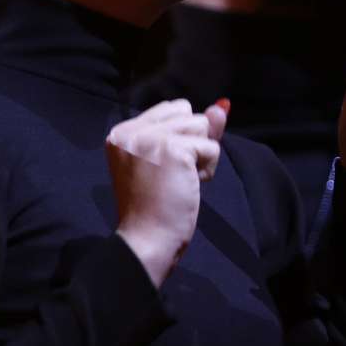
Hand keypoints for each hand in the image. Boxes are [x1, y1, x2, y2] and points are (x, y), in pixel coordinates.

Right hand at [106, 98, 227, 286]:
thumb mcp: (171, 161)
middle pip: (187, 112)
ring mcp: (151, 137)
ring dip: (201, 156)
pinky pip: (211, 147)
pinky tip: (187, 186)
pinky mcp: (173, 149)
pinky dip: (207, 168)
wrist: (147, 239)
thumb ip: (192, 131)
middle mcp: (131, 129)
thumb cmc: (156, 207)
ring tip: (178, 180)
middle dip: (191, 143)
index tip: (165, 168)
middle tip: (171, 176)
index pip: (171, 109)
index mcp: (122, 132)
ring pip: (202, 125)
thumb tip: (223, 106)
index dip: (182, 136)